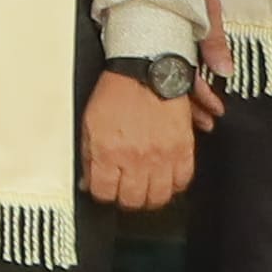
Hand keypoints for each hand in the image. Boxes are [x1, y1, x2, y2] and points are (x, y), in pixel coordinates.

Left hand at [82, 70, 199, 213]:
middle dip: (126, 200)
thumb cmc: (116, 92)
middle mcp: (135, 157)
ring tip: (146, 191)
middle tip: (126, 193)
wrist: (146, 71)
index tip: (105, 191)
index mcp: (108, 151)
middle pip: (133, 200)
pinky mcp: (183, 149)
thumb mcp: (89, 124)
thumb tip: (87, 181)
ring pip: (159, 196)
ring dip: (151, 197)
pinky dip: (175, 185)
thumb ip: (88, 156)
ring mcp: (161, 156)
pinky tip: (166, 180)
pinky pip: (183, 180)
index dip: (103, 194)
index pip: (104, 192)